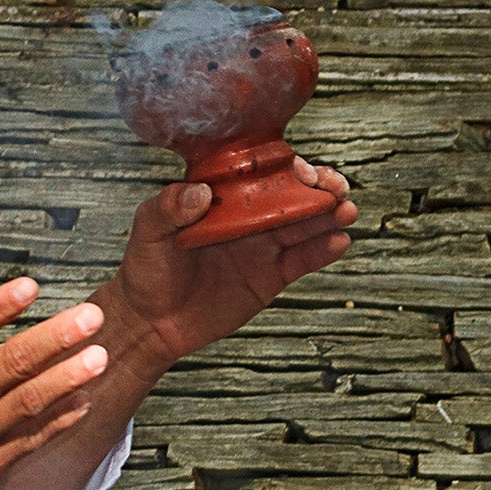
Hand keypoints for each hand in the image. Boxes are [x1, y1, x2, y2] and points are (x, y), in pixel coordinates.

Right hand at [0, 269, 108, 489]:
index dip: (0, 307)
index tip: (30, 286)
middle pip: (9, 365)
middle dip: (55, 338)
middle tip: (90, 316)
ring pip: (28, 403)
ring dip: (67, 378)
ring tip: (99, 357)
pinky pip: (30, 440)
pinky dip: (59, 421)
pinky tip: (83, 400)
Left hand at [101, 156, 356, 369]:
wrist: (150, 321)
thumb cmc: (145, 271)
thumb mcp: (147, 233)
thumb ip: (167, 208)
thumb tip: (199, 193)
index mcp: (223, 197)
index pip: (261, 174)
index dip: (286, 168)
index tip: (301, 171)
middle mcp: (248, 217)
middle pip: (293, 195)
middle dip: (319, 188)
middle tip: (336, 188)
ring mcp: (262, 246)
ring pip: (305, 225)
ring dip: (329, 215)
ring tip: (345, 210)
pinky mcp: (271, 277)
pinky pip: (302, 260)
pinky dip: (323, 250)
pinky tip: (339, 242)